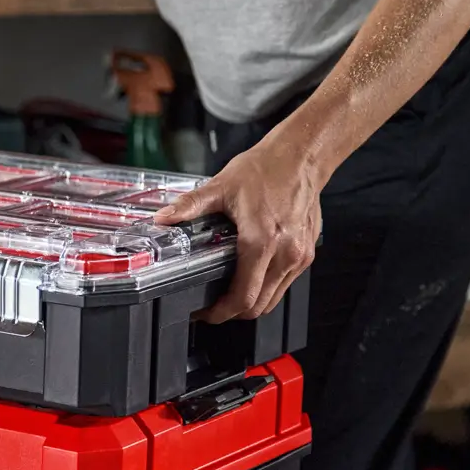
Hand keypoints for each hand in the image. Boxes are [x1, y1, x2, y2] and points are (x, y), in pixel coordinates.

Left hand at [152, 137, 323, 322]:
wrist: (301, 156)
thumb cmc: (266, 169)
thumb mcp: (220, 187)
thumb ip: (189, 206)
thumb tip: (163, 218)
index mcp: (262, 241)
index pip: (243, 296)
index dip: (221, 313)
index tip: (206, 313)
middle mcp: (286, 253)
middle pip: (259, 306)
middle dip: (233, 313)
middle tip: (213, 308)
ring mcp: (299, 255)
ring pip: (274, 299)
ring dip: (251, 303)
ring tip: (229, 296)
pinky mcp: (307, 253)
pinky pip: (285, 284)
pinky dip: (266, 288)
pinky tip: (250, 277)